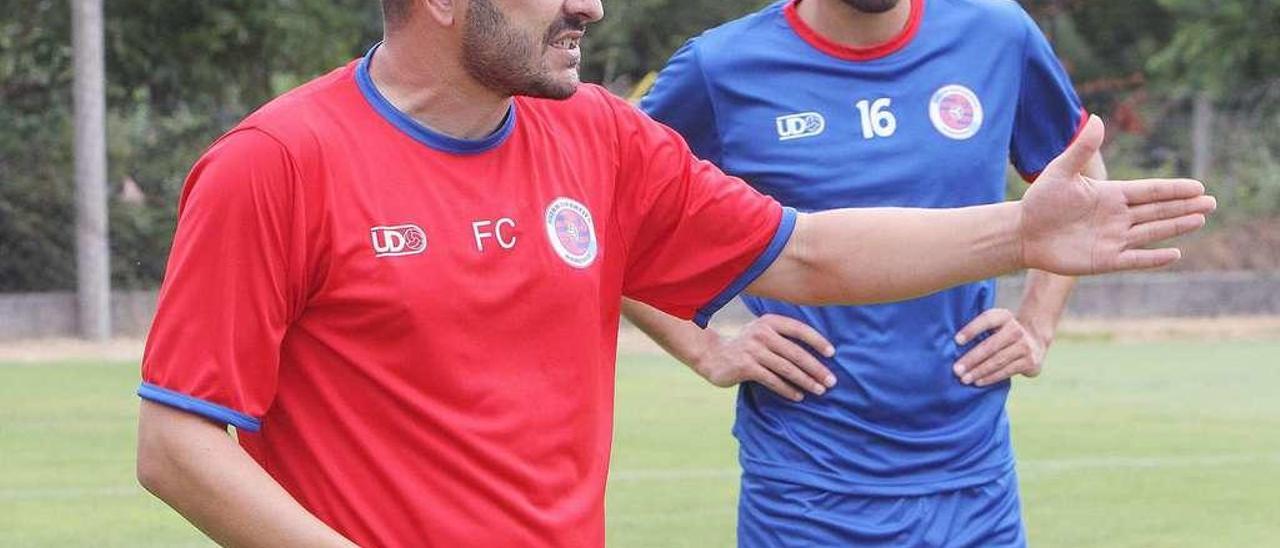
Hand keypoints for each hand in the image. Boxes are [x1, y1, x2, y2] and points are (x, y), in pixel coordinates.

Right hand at [692, 314, 836, 401]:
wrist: (712, 355)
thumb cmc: (745, 346)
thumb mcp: (762, 333)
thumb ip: (782, 337)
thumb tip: (816, 353)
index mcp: (769, 322)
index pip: (799, 329)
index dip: (817, 341)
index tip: (832, 353)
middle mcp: (761, 333)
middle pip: (796, 352)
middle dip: (816, 368)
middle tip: (831, 381)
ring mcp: (752, 350)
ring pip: (786, 368)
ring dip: (805, 381)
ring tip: (819, 390)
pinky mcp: (745, 367)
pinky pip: (772, 380)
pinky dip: (787, 389)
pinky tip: (798, 396)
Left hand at [952, 308, 1045, 386]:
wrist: (1034, 341)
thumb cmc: (1001, 333)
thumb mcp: (994, 324)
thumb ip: (978, 329)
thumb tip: (948, 343)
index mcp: (1004, 316)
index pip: (987, 320)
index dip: (972, 329)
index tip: (956, 341)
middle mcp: (1016, 329)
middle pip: (990, 345)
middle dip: (971, 359)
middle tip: (956, 369)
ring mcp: (1025, 346)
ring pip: (998, 360)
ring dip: (979, 371)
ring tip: (964, 379)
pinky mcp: (1029, 362)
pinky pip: (1006, 371)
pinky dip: (991, 378)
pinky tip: (978, 382)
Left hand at [1020, 116, 1215, 274]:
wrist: (1022, 232)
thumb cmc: (1039, 201)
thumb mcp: (1060, 172)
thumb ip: (1081, 149)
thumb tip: (1096, 118)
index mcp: (1110, 194)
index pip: (1149, 191)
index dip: (1174, 189)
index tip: (1198, 187)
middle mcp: (1117, 216)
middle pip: (1158, 211)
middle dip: (1185, 206)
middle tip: (1212, 203)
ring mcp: (1113, 239)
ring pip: (1152, 232)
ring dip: (1176, 227)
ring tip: (1201, 219)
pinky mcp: (1104, 260)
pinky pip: (1135, 259)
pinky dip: (1154, 258)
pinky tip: (1176, 254)